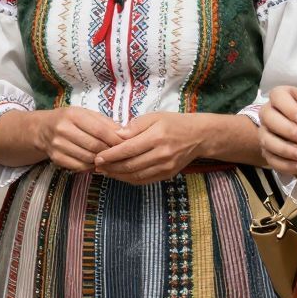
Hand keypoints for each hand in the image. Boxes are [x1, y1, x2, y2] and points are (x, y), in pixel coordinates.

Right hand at [18, 106, 120, 173]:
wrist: (43, 129)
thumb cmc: (70, 119)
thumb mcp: (86, 114)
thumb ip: (105, 123)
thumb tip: (124, 135)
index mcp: (73, 115)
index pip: (99, 130)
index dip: (115, 139)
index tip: (127, 143)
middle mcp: (63, 130)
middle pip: (94, 146)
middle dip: (110, 151)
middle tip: (121, 154)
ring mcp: (58, 145)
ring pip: (88, 158)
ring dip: (102, 160)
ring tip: (109, 158)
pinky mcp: (56, 158)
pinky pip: (80, 167)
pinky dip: (91, 166)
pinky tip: (95, 162)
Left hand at [94, 111, 211, 184]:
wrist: (198, 136)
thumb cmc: (174, 123)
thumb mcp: (154, 116)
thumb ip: (135, 126)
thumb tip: (116, 136)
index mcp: (156, 137)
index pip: (128, 149)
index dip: (111, 155)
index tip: (98, 157)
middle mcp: (161, 154)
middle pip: (131, 165)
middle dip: (111, 167)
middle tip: (97, 166)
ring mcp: (165, 167)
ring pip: (136, 175)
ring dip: (118, 175)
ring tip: (105, 172)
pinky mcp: (167, 174)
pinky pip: (145, 180)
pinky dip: (130, 179)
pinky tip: (120, 175)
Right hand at [259, 85, 296, 178]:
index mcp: (281, 96)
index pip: (277, 96)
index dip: (289, 109)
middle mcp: (268, 112)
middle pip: (268, 118)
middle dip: (287, 130)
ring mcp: (265, 132)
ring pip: (266, 140)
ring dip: (284, 149)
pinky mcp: (267, 151)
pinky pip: (270, 158)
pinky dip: (285, 164)